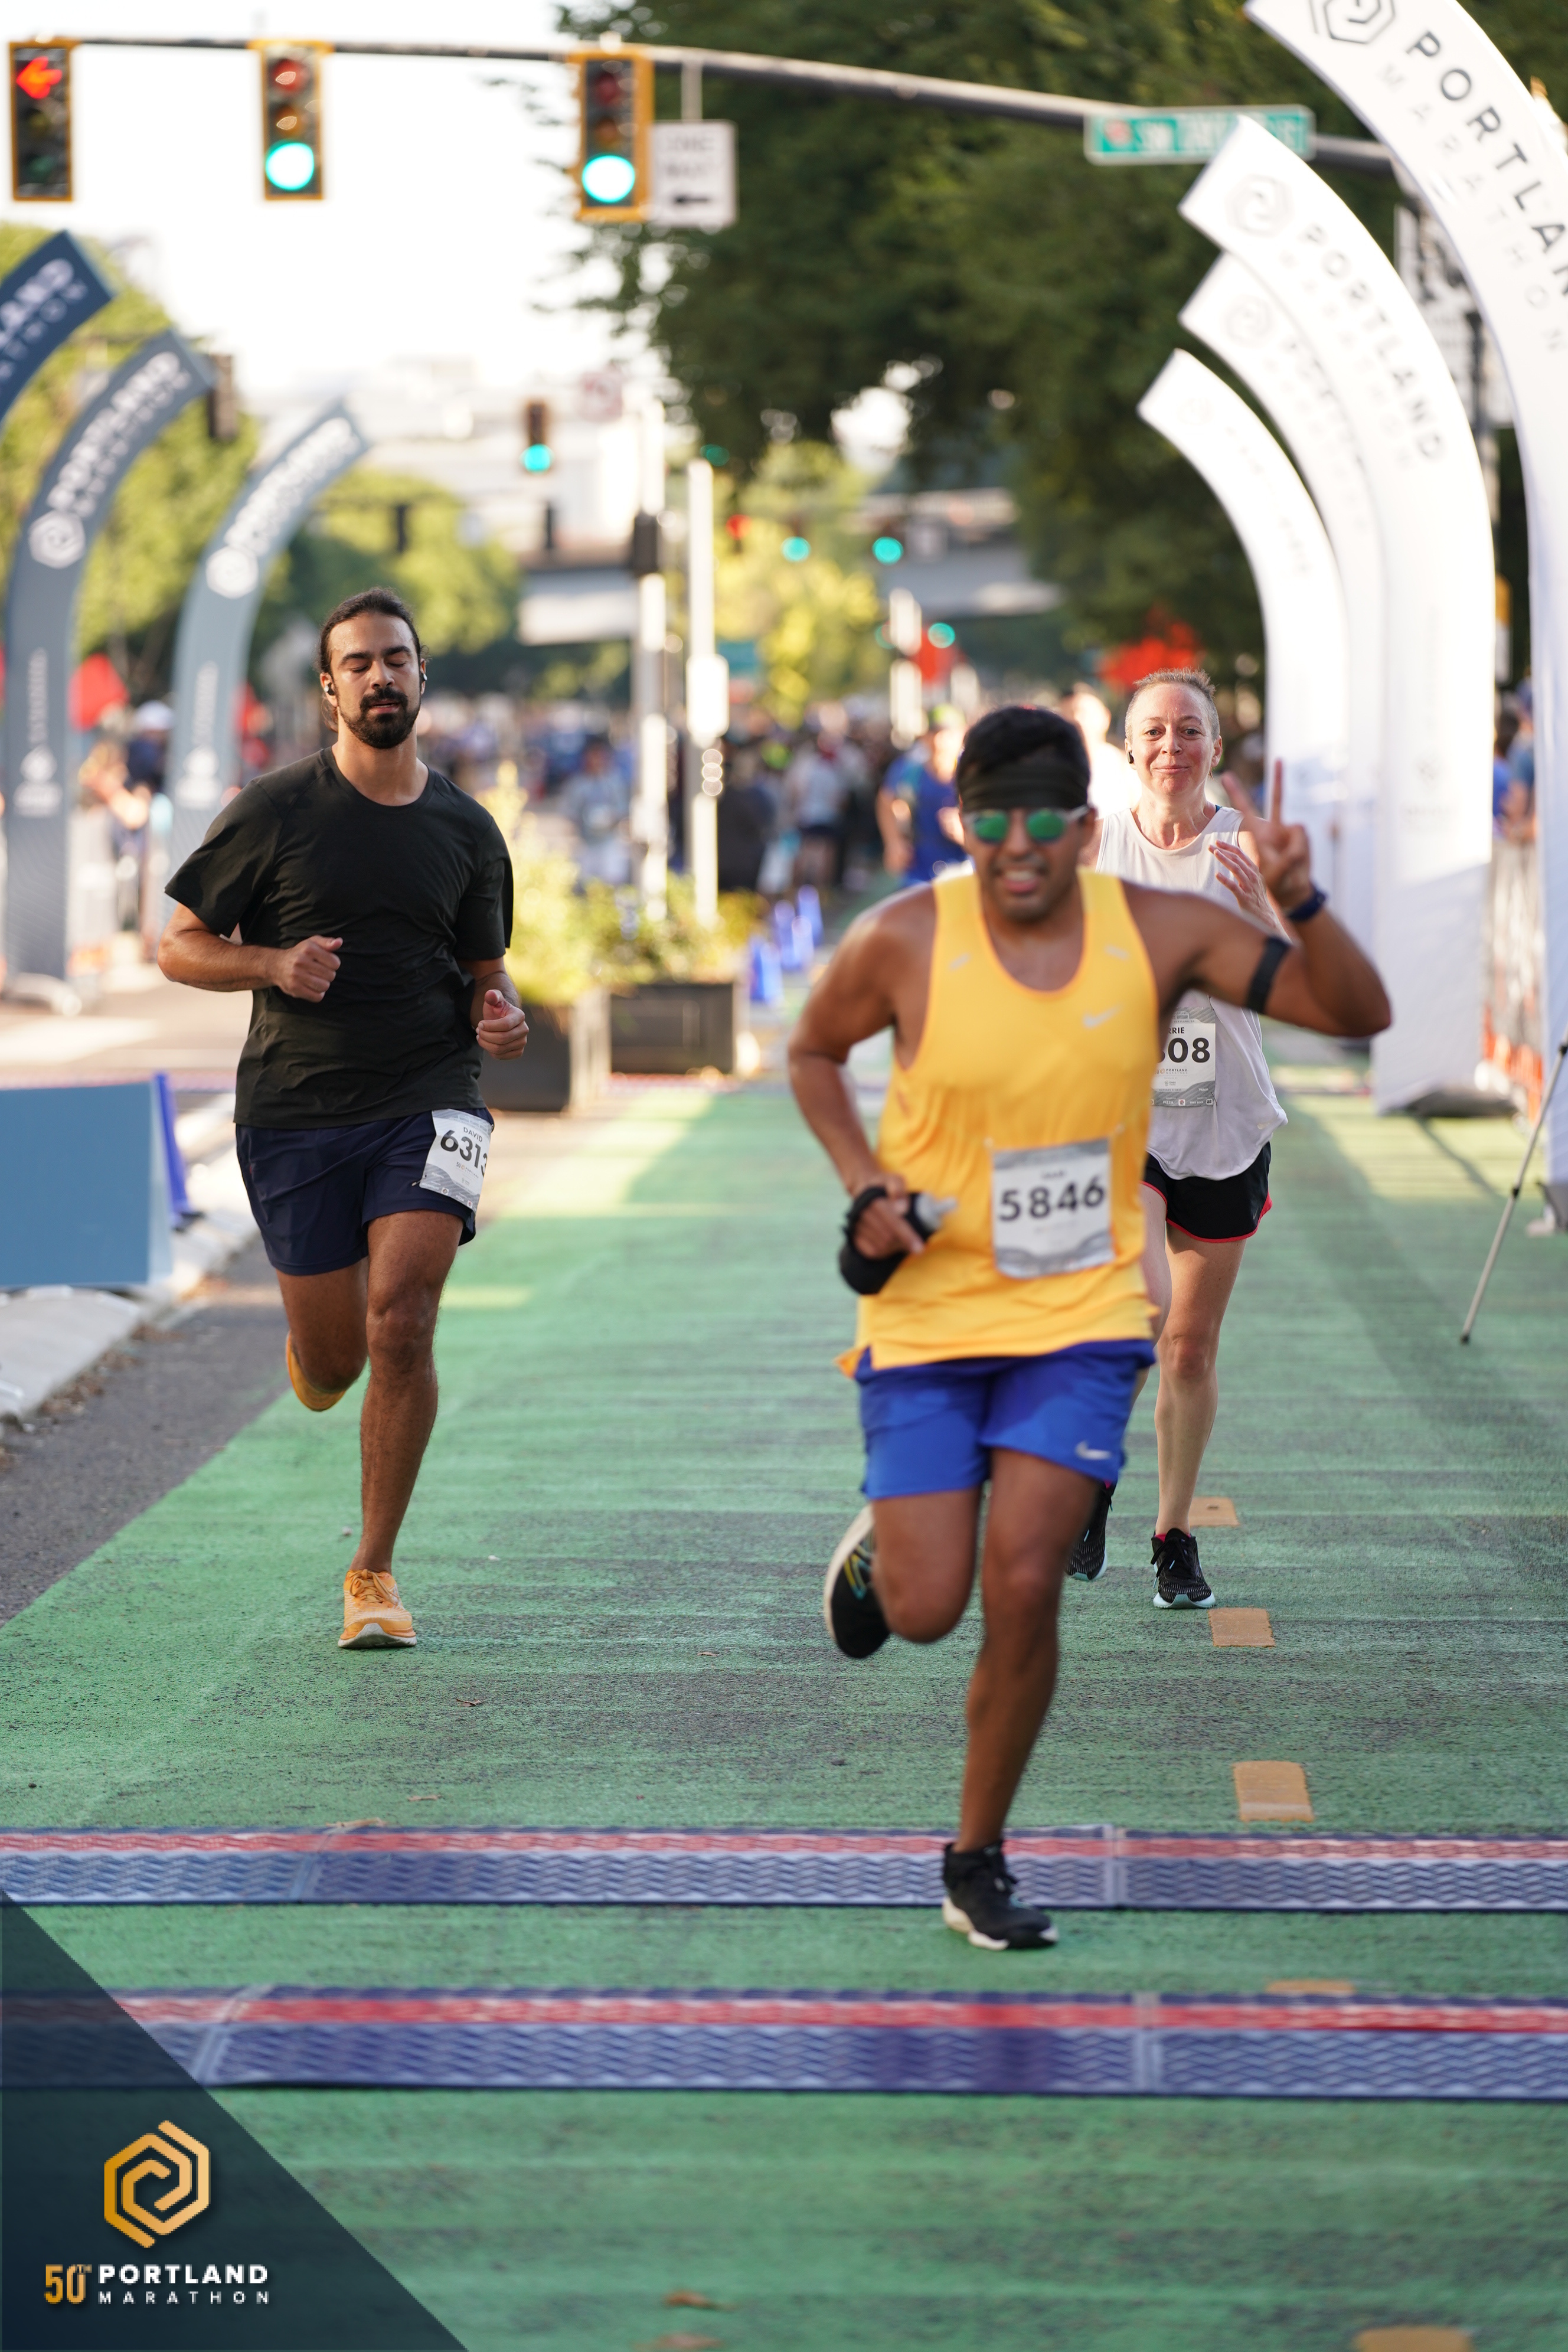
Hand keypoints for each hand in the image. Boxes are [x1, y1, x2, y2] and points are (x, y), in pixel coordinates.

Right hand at [270, 935, 340, 1001]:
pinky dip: (318, 994)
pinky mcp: (294, 988)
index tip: (326, 963)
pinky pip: (317, 997)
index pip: (335, 963)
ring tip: (317, 980)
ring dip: (323, 985)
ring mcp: (296, 975)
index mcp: (308, 948)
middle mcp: (301, 961)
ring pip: (324, 986)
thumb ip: (327, 942)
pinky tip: (312, 988)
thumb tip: (339, 942)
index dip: (334, 964)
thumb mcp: (312, 943)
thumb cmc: (300, 953)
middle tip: (320, 972)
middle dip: (328, 975)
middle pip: (330, 975)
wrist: (277, 965)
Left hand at [477, 989, 528, 1059]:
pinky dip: (490, 1051)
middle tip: (477, 1030)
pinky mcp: (518, 1052)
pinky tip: (487, 1043)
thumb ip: (491, 996)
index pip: (505, 1025)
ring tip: (480, 1036)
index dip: (490, 1026)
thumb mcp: (493, 1000)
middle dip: (486, 1036)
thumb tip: (490, 995)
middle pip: (502, 1039)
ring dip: (485, 1043)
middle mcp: (524, 1030)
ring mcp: (522, 1042)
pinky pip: (501, 1056)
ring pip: (500, 1049)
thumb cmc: (496, 1009)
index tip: (479, 1024)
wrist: (501, 1020)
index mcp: (519, 1015)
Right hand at [850, 1171, 924, 1258]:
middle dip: (903, 1244)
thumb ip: (898, 1189)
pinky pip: (869, 1251)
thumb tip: (902, 1210)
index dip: (907, 1237)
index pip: (894, 1223)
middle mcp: (863, 1215)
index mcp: (874, 1202)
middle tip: (914, 1245)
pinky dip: (882, 1253)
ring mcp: (856, 1225)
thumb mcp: (893, 1179)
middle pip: (888, 1238)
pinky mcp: (853, 1234)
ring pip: (879, 1247)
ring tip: (903, 1244)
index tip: (919, 1248)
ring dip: (894, 1249)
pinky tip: (890, 1248)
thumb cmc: (882, 1185)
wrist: (862, 1187)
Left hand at [1211, 839, 1273, 925]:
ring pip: (1237, 869)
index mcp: (1254, 871)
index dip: (1229, 847)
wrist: (1265, 917)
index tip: (1217, 842)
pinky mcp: (1245, 898)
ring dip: (1225, 860)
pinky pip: (1234, 887)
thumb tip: (1237, 861)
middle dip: (1224, 851)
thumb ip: (1247, 871)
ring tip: (1215, 853)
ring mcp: (1249, 887)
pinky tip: (1217, 875)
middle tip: (1210, 847)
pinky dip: (1226, 880)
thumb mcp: (1254, 881)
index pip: (1241, 854)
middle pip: (1237, 859)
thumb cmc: (1256, 899)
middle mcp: (1253, 876)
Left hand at [1234, 767, 1312, 915]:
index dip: (1238, 795)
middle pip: (1276, 802)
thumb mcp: (1278, 872)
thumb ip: (1290, 854)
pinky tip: (1298, 860)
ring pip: (1297, 830)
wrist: (1293, 889)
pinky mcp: (1301, 836)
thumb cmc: (1279, 881)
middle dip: (1278, 780)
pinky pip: (1304, 836)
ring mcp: (1289, 832)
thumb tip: (1299, 829)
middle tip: (1279, 759)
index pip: (1246, 812)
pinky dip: (1303, 850)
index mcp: (1260, 836)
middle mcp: (1274, 829)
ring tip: (1291, 863)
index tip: (1227, 776)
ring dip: (1297, 848)